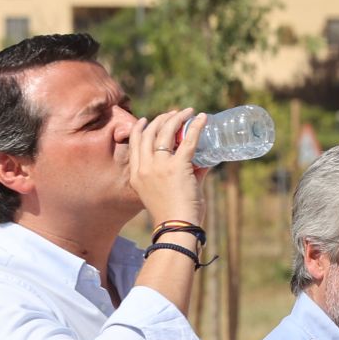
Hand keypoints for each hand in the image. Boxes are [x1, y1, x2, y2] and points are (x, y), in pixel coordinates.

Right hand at [129, 107, 208, 225]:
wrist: (177, 227)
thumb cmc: (173, 215)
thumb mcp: (165, 193)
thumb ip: (184, 175)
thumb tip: (203, 163)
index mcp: (137, 174)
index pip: (135, 143)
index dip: (141, 128)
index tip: (147, 120)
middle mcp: (145, 167)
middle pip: (149, 133)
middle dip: (161, 119)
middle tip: (174, 114)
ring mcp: (160, 166)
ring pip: (166, 132)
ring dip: (177, 118)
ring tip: (187, 111)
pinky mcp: (177, 167)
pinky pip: (187, 140)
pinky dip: (196, 127)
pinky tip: (201, 118)